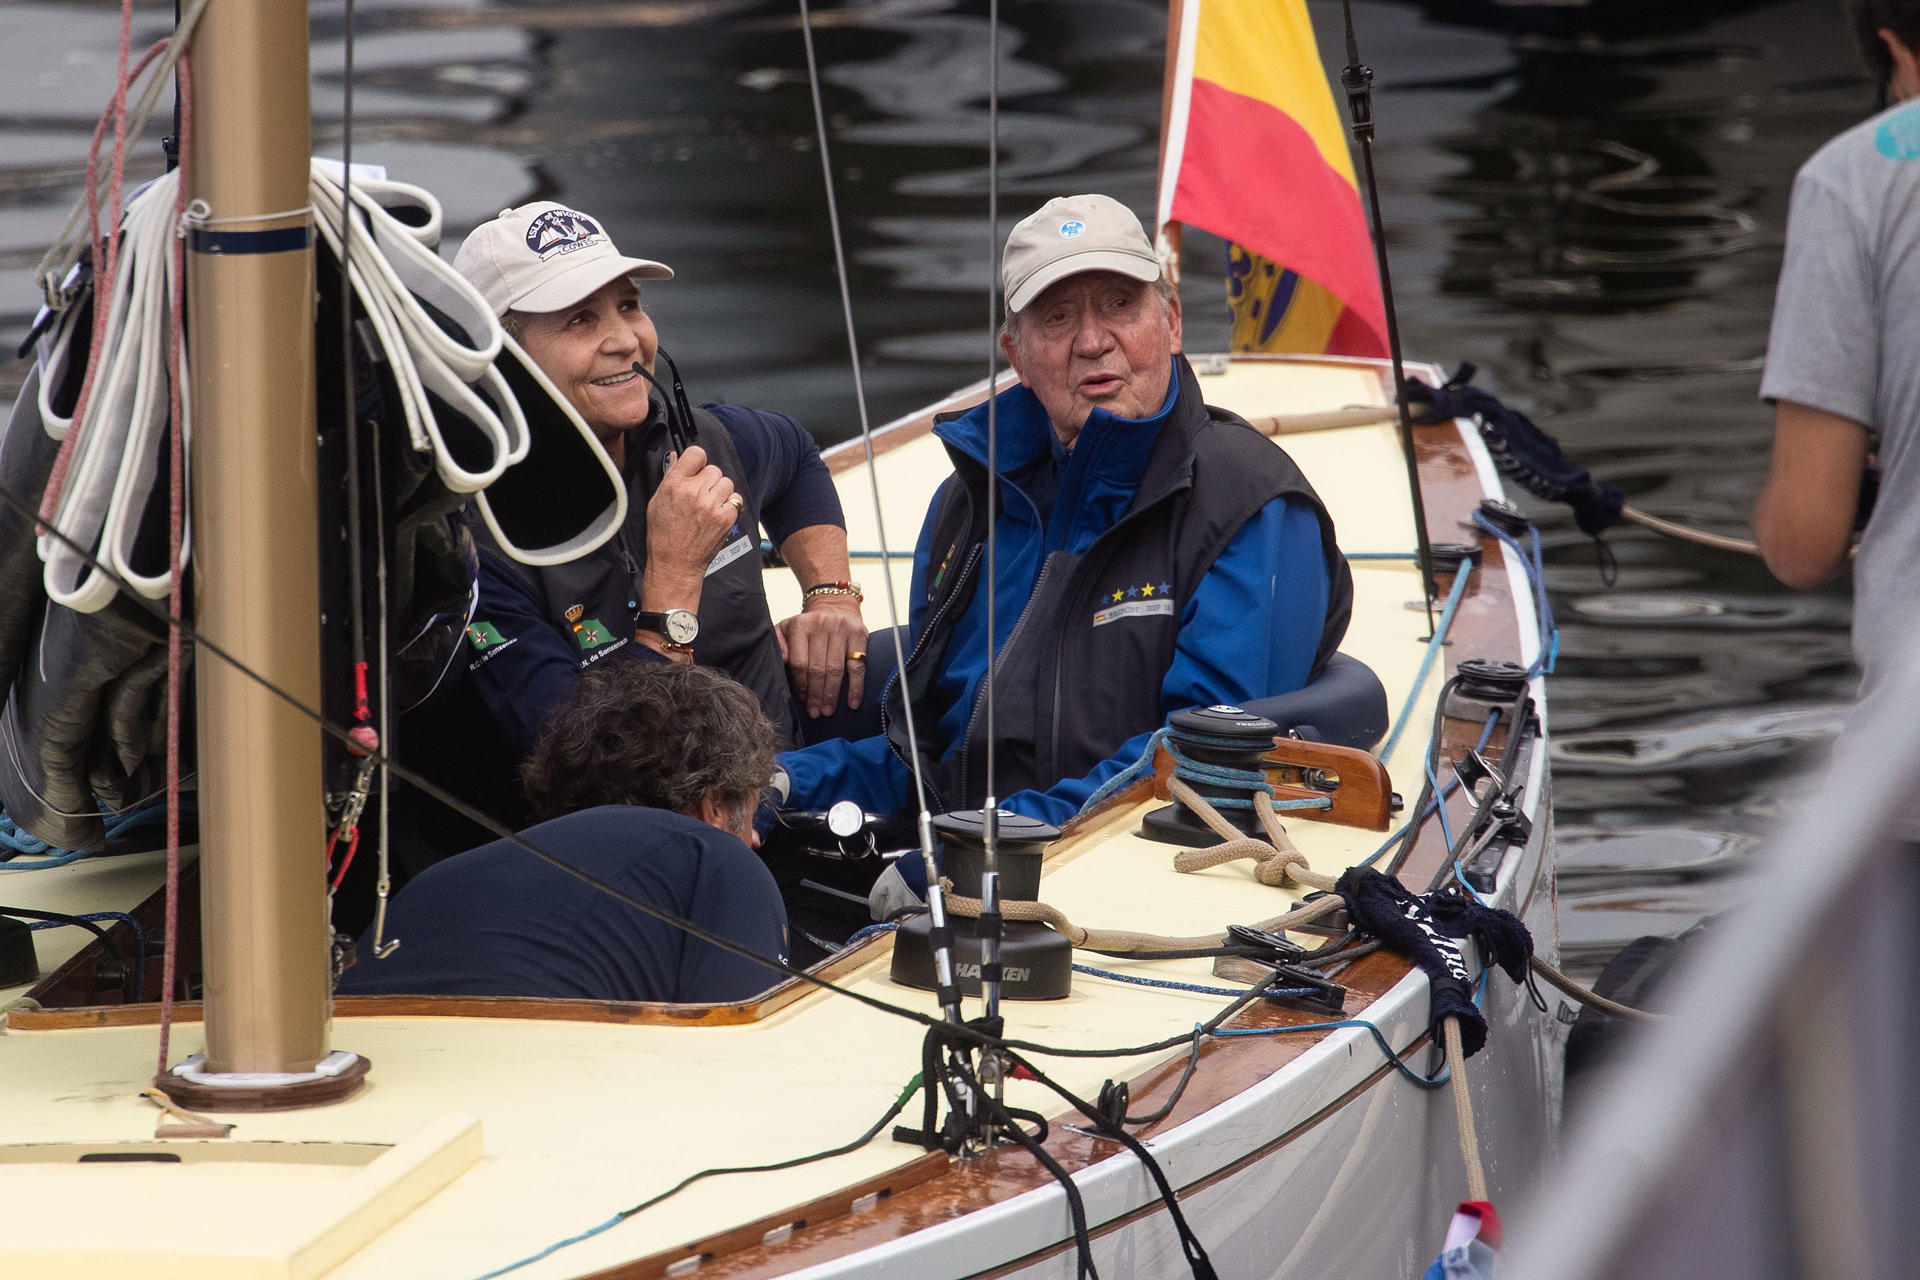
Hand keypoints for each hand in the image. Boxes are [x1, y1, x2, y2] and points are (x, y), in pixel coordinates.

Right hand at [645, 445, 739, 588]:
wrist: (675, 564)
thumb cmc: (663, 536)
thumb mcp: (657, 502)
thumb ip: (670, 477)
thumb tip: (677, 457)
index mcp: (674, 485)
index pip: (696, 453)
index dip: (697, 461)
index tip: (696, 469)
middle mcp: (694, 492)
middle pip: (714, 469)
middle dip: (708, 480)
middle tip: (700, 494)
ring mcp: (711, 505)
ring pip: (726, 482)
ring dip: (720, 491)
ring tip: (709, 505)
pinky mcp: (725, 518)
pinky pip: (736, 499)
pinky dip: (730, 505)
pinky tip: (717, 513)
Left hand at [776, 596, 868, 717]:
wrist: (835, 605)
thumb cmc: (809, 625)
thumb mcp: (786, 628)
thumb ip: (779, 645)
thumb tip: (781, 662)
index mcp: (800, 624)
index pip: (798, 662)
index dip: (800, 684)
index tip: (801, 699)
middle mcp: (821, 624)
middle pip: (817, 668)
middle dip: (815, 694)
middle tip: (815, 712)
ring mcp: (841, 629)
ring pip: (836, 669)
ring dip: (832, 694)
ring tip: (828, 710)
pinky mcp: (859, 635)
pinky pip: (857, 666)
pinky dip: (855, 687)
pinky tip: (852, 702)